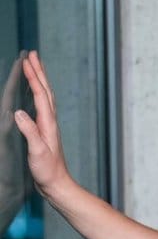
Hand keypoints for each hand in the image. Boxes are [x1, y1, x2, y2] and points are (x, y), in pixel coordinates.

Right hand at [14, 50, 71, 199]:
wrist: (57, 184)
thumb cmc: (47, 171)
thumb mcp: (37, 152)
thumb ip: (29, 132)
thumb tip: (18, 112)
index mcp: (48, 123)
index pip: (40, 95)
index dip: (33, 77)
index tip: (27, 61)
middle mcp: (50, 121)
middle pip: (45, 91)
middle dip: (38, 71)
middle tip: (33, 54)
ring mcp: (48, 126)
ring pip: (45, 96)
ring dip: (40, 80)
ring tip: (35, 66)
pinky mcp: (45, 131)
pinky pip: (42, 105)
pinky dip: (38, 93)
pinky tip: (35, 93)